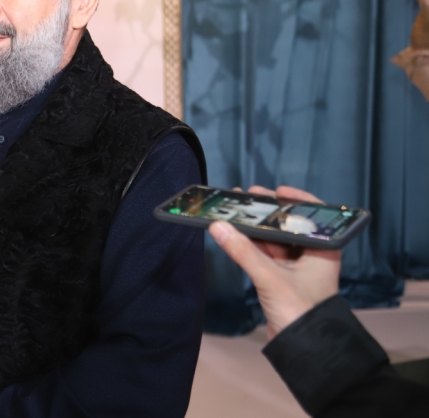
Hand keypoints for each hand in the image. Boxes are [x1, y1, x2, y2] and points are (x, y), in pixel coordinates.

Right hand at [209, 185, 340, 339]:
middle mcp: (312, 255)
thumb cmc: (299, 309)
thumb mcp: (270, 277)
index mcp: (322, 249)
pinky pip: (266, 255)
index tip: (276, 191)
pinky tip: (236, 234)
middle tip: (249, 197)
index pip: (313, 215)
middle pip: (290, 225)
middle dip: (269, 212)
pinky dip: (252, 245)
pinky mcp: (282, 279)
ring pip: (275, 240)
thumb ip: (242, 251)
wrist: (304, 348)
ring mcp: (296, 268)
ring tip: (237, 211)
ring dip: (257, 228)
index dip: (296, 200)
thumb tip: (217, 226)